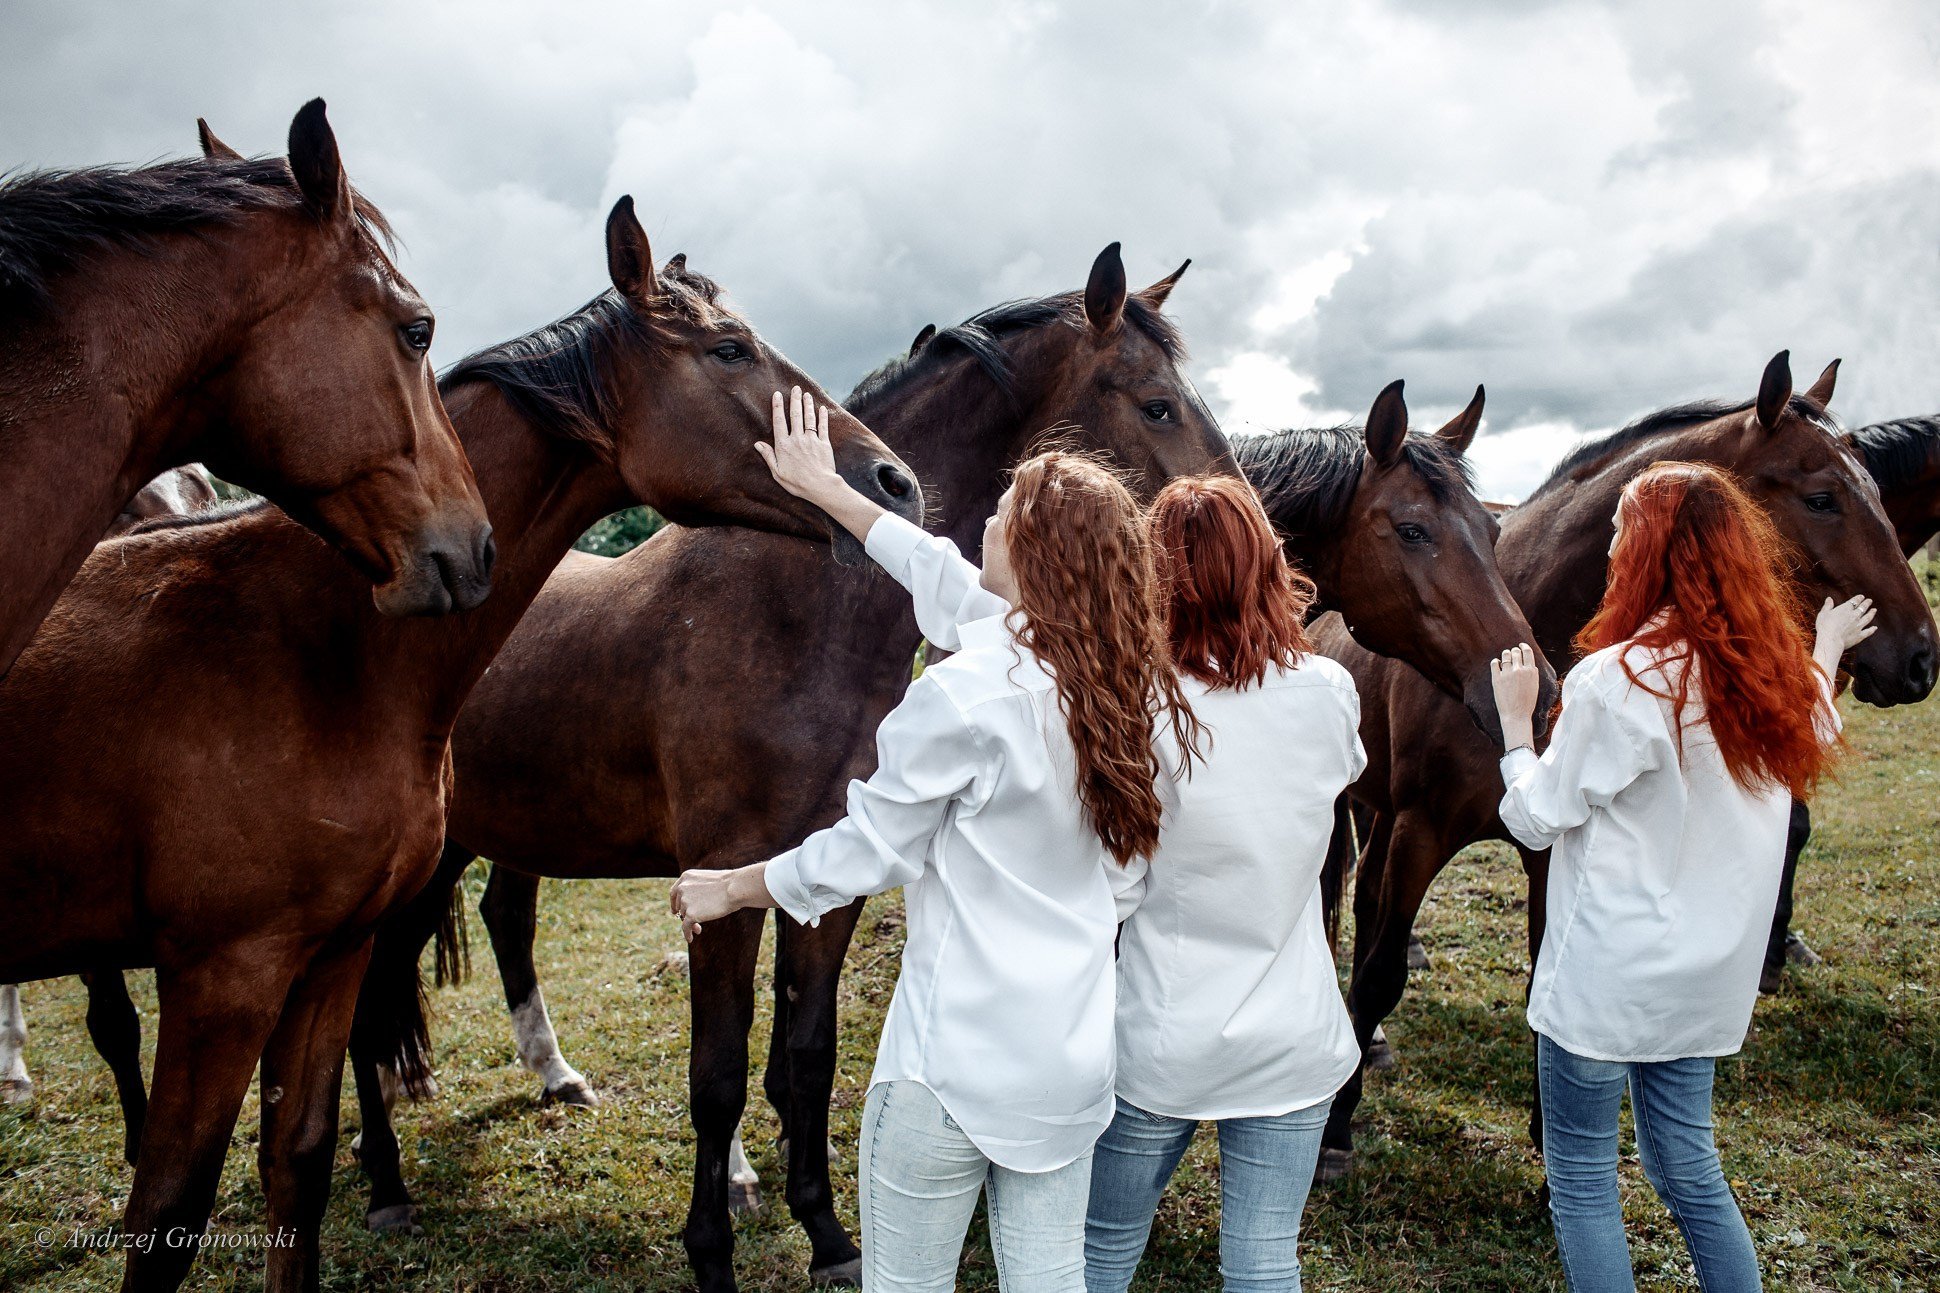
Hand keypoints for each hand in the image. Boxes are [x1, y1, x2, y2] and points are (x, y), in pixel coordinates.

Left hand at [670, 868, 740, 943]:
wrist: (735, 888)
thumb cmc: (728, 884)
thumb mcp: (708, 882)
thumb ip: (697, 890)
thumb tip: (691, 907)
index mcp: (686, 877)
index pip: (674, 892)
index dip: (674, 903)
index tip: (675, 911)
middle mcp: (682, 888)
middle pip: (680, 906)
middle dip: (686, 915)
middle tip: (695, 923)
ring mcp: (685, 901)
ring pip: (684, 917)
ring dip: (691, 923)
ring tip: (699, 929)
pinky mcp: (691, 914)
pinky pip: (685, 927)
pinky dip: (687, 934)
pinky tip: (691, 939)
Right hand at [754, 387, 890, 543]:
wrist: (819, 486)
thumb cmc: (797, 483)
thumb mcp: (777, 472)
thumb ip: (768, 456)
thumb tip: (758, 444)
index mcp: (783, 445)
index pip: (779, 421)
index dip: (778, 407)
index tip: (777, 395)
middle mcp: (797, 439)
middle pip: (795, 415)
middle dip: (795, 400)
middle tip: (795, 388)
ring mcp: (811, 440)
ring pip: (809, 418)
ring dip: (807, 405)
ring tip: (806, 394)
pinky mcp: (824, 444)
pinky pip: (823, 427)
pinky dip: (822, 417)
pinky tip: (821, 408)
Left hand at [1491, 643, 1541, 752]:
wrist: (1516, 715)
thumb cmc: (1527, 702)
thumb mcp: (1535, 685)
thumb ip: (1531, 672)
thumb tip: (1528, 662)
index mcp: (1531, 671)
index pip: (1527, 651)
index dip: (1523, 646)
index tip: (1520, 645)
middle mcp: (1519, 670)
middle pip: (1515, 652)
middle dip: (1514, 651)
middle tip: (1512, 653)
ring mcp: (1507, 673)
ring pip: (1505, 655)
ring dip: (1505, 655)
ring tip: (1504, 658)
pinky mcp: (1496, 678)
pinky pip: (1494, 663)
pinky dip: (1495, 662)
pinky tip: (1496, 664)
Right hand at [1815, 594, 1876, 656]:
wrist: (1831, 640)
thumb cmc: (1825, 626)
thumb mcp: (1823, 614)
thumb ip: (1828, 606)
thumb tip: (1829, 598)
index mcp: (1845, 609)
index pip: (1854, 601)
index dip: (1859, 598)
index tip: (1861, 596)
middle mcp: (1854, 616)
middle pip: (1863, 608)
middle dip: (1867, 603)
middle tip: (1869, 601)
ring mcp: (1858, 625)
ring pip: (1868, 618)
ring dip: (1871, 613)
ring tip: (1874, 610)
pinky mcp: (1859, 635)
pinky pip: (1868, 631)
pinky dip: (1872, 629)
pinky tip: (1875, 628)